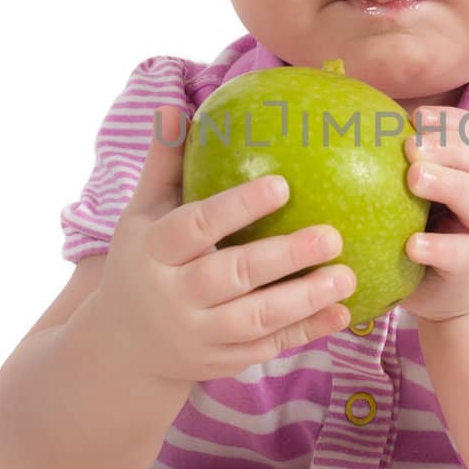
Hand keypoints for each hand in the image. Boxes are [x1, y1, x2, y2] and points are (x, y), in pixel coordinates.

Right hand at [90, 106, 357, 385]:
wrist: (120, 347)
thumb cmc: (142, 262)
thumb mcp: (141, 214)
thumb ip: (164, 163)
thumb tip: (176, 104)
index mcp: (152, 251)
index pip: (195, 226)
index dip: (237, 207)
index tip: (283, 185)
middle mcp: (171, 296)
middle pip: (231, 276)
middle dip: (283, 257)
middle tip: (333, 234)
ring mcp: (196, 336)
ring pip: (255, 320)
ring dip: (304, 300)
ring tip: (348, 274)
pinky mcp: (219, 363)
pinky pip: (267, 348)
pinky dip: (306, 333)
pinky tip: (343, 311)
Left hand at [399, 107, 468, 323]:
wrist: (463, 294)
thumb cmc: (436, 228)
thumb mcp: (425, 193)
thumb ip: (408, 162)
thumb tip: (352, 123)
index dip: (451, 121)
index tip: (417, 117)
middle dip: (448, 146)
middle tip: (410, 145)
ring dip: (450, 185)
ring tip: (414, 178)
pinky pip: (463, 253)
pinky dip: (440, 247)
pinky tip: (412, 244)